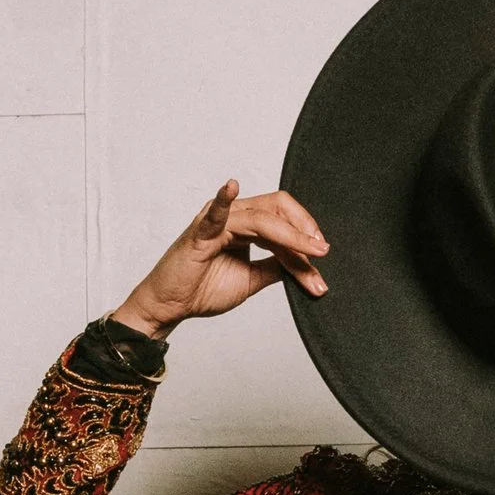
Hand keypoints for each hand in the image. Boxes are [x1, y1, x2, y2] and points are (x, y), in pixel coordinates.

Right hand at [111, 181, 328, 336]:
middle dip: (304, 230)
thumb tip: (305, 265)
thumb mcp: (253, 279)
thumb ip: (276, 268)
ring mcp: (216, 221)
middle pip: (278, 208)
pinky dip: (223, 199)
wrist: (172, 307)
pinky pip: (215, 213)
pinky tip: (231, 187)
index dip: (306, 237)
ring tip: (310, 250)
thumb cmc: (202, 289)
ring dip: (290, 236)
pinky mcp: (200, 232)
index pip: (284, 220)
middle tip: (322, 252)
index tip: (322, 258)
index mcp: (246, 225)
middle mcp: (234, 216)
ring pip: (262, 218)